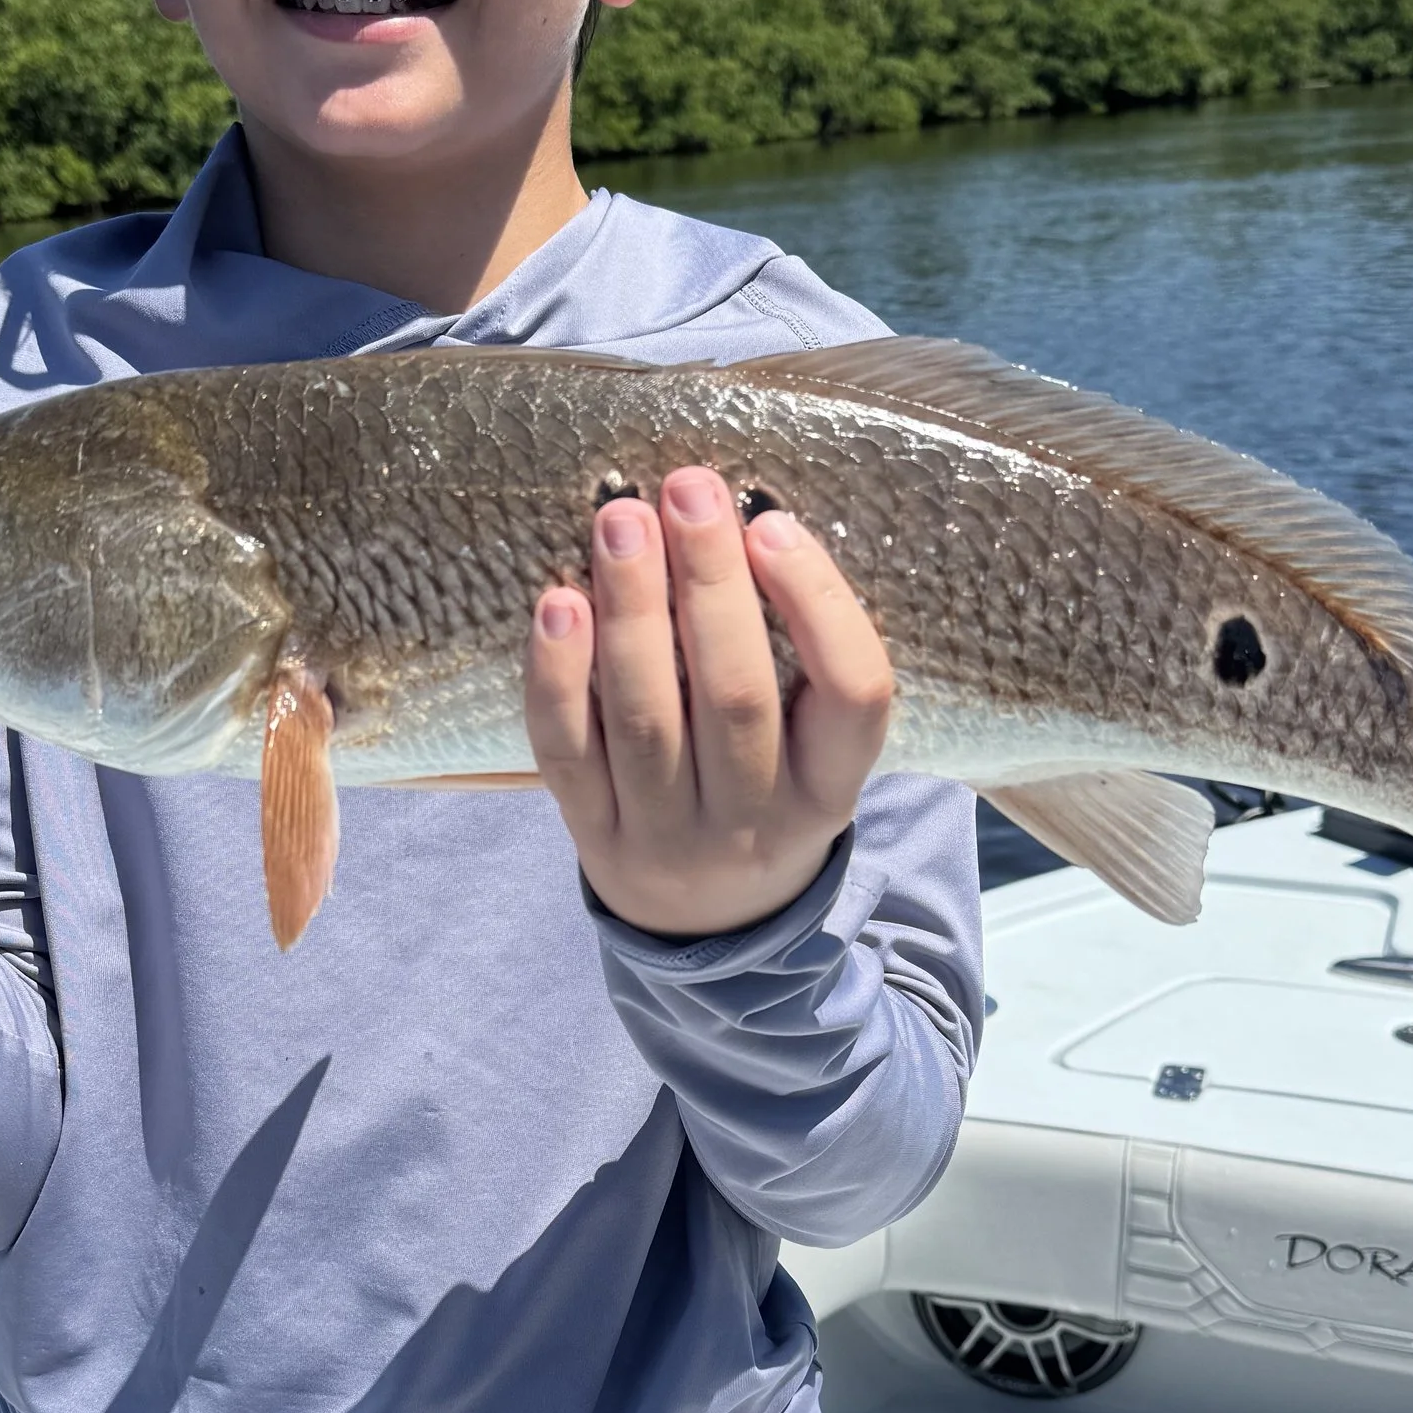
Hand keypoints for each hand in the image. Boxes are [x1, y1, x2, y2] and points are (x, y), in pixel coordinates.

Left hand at [523, 465, 892, 939]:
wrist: (708, 923)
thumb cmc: (766, 791)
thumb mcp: (812, 751)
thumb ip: (795, 657)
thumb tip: (737, 517)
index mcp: (832, 788)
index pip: (853, 696)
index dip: (818, 606)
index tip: (774, 524)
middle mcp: (756, 820)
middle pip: (737, 698)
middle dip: (710, 583)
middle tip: (687, 489)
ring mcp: (670, 837)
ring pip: (649, 721)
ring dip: (632, 612)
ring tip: (621, 520)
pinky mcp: (595, 837)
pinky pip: (570, 753)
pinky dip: (559, 678)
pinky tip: (558, 604)